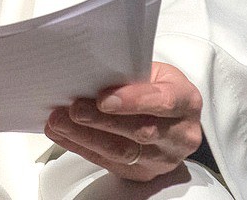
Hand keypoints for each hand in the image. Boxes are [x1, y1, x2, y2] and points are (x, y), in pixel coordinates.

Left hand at [45, 62, 202, 181]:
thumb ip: (131, 75)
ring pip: (122, 151)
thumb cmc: (161, 89)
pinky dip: (81, 147)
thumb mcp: (157, 73)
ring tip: (60, 122)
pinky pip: (109, 162)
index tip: (104, 98)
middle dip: (101, 120)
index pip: (163, 102)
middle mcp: (179, 134)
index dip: (133, 101)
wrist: (173, 119)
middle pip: (140, 130)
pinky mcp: (142, 173)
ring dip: (85, 136)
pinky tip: (64, 135)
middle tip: (73, 109)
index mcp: (186, 101)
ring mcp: (163, 158)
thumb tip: (90, 72)